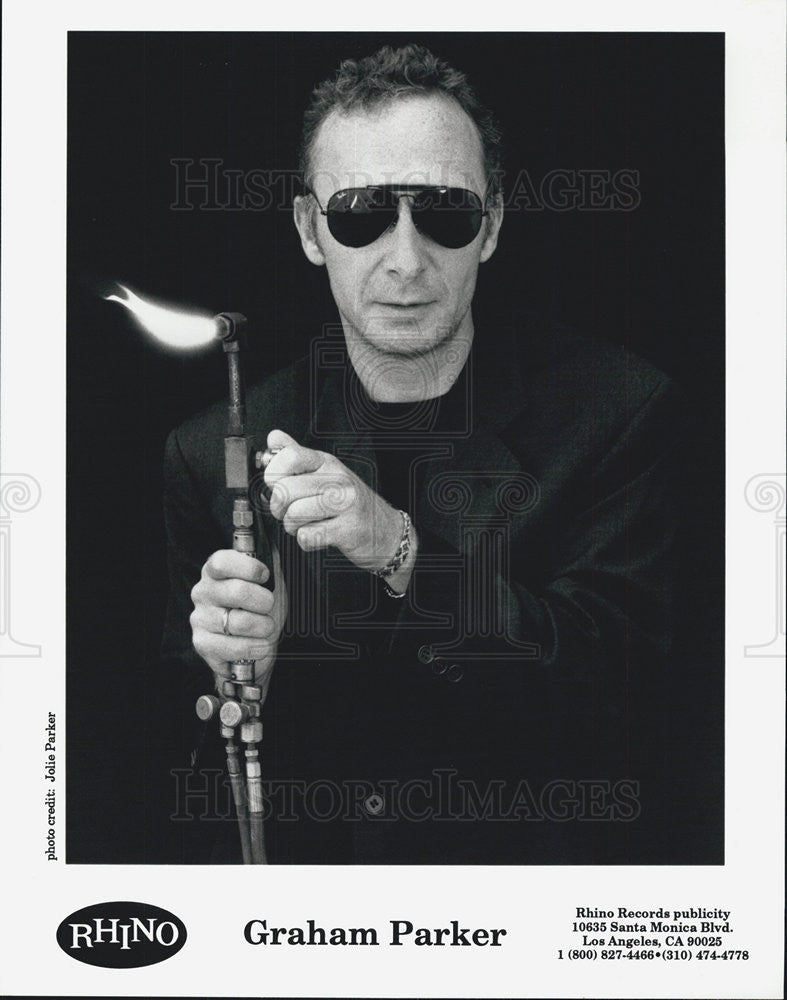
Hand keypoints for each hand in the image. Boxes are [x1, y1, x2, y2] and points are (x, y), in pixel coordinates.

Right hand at [189, 545, 287, 700]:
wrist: (255, 642)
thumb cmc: (259, 607)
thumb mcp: (268, 580)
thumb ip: (268, 559)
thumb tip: (269, 543)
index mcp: (215, 571)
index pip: (222, 562)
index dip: (249, 567)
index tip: (265, 576)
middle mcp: (203, 592)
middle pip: (237, 592)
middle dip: (264, 601)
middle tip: (268, 606)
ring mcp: (200, 618)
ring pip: (239, 622)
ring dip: (263, 627)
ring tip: (265, 627)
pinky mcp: (202, 644)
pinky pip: (233, 647)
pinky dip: (254, 647)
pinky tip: (259, 644)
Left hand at [262, 429, 416, 587]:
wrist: (385, 530)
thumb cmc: (350, 503)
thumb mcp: (325, 472)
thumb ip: (297, 455)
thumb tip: (274, 438)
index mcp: (327, 463)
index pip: (289, 456)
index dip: (273, 474)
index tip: (277, 484)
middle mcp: (338, 479)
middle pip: (286, 489)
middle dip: (279, 508)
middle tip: (288, 511)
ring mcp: (345, 504)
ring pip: (294, 514)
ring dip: (292, 526)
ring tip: (304, 524)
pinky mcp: (348, 529)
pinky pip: (308, 536)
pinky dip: (306, 541)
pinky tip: (317, 534)